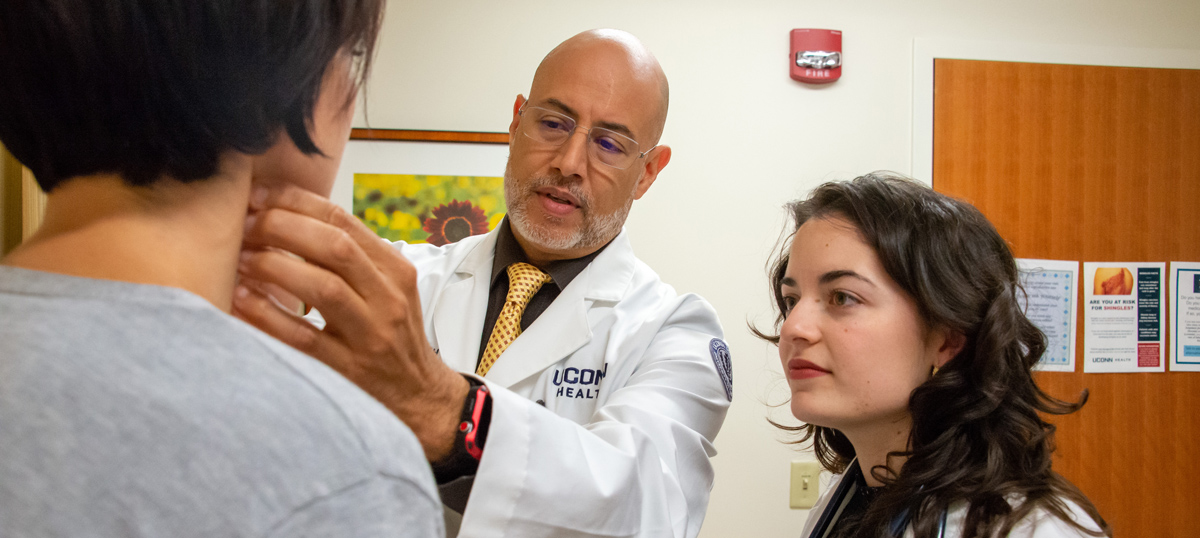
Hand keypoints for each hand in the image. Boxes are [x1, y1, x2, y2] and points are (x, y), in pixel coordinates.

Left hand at [233, 184, 468, 461]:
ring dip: (275, 266)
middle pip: (334, 247)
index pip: (343, 220)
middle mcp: (388, 298)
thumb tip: (286, 218)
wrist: (418, 396)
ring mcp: (371, 335)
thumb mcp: (386, 290)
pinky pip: (303, 337)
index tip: (259, 196)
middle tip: (244, 225)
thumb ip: (350, 258)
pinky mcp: (350, 369)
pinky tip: (242, 299)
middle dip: (282, 228)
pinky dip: (269, 314)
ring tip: (241, 258)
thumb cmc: (391, 337)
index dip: (296, 202)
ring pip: (323, 288)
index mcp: (395, 270)